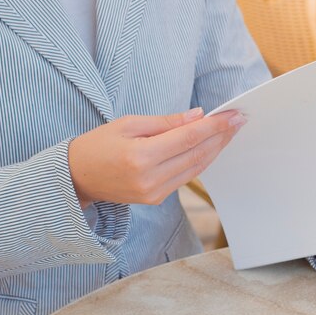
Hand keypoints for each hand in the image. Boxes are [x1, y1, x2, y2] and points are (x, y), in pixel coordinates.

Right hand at [68, 108, 245, 207]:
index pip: (188, 138)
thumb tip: (198, 116)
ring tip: (230, 131)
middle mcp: (150, 179)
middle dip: (221, 136)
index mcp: (141, 157)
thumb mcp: (129, 124)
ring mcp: (154, 193)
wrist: (76, 178)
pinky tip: (212, 146)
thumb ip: (166, 122)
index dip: (215, 126)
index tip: (234, 115)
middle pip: (197, 154)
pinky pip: (186, 176)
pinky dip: (201, 160)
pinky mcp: (156, 199)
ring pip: (196, 168)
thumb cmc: (98, 145)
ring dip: (216, 149)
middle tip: (239, 120)